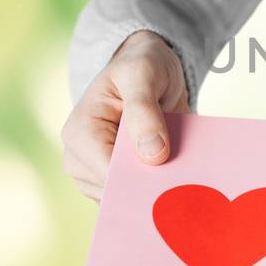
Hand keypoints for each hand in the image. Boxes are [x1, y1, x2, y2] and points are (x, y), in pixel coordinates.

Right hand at [61, 30, 189, 200]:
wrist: (148, 71)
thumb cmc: (140, 65)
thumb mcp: (142, 74)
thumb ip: (144, 110)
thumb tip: (153, 155)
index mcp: (79, 133)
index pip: (108, 173)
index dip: (141, 177)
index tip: (173, 174)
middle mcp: (80, 159)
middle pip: (118, 190)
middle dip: (150, 185)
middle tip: (185, 175)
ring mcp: (96, 174)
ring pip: (128, 199)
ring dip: (156, 189)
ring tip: (182, 170)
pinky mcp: (115, 180)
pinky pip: (136, 196)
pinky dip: (157, 188)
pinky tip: (177, 175)